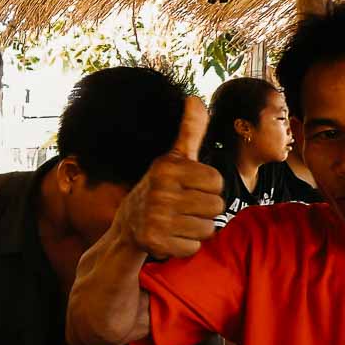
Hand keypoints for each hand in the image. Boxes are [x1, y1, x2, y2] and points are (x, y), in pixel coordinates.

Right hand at [119, 97, 224, 258]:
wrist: (127, 227)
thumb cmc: (160, 189)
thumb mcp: (173, 159)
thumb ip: (190, 131)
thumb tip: (194, 98)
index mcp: (167, 168)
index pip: (216, 181)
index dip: (208, 188)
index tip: (189, 188)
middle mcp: (159, 191)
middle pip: (215, 206)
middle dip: (204, 210)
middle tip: (183, 208)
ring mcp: (155, 217)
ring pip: (207, 229)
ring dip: (196, 229)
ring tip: (178, 222)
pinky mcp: (154, 242)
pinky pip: (193, 247)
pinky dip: (185, 246)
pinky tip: (171, 237)